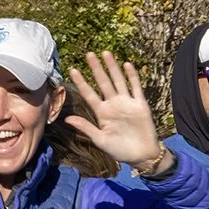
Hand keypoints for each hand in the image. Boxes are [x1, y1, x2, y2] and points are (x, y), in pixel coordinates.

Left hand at [66, 52, 161, 168]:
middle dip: (96, 69)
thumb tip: (67, 119)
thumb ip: (86, 128)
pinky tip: (126, 65)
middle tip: (89, 54)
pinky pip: (135, 88)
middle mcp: (113, 105)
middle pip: (103, 83)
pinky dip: (131, 76)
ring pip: (118, 81)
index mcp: (102, 113)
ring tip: (105, 53)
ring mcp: (127, 103)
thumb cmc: (119, 150)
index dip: (81, 83)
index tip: (72, 70)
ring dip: (112, 67)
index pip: (89, 94)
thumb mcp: (100, 140)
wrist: (141, 155)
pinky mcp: (140, 105)